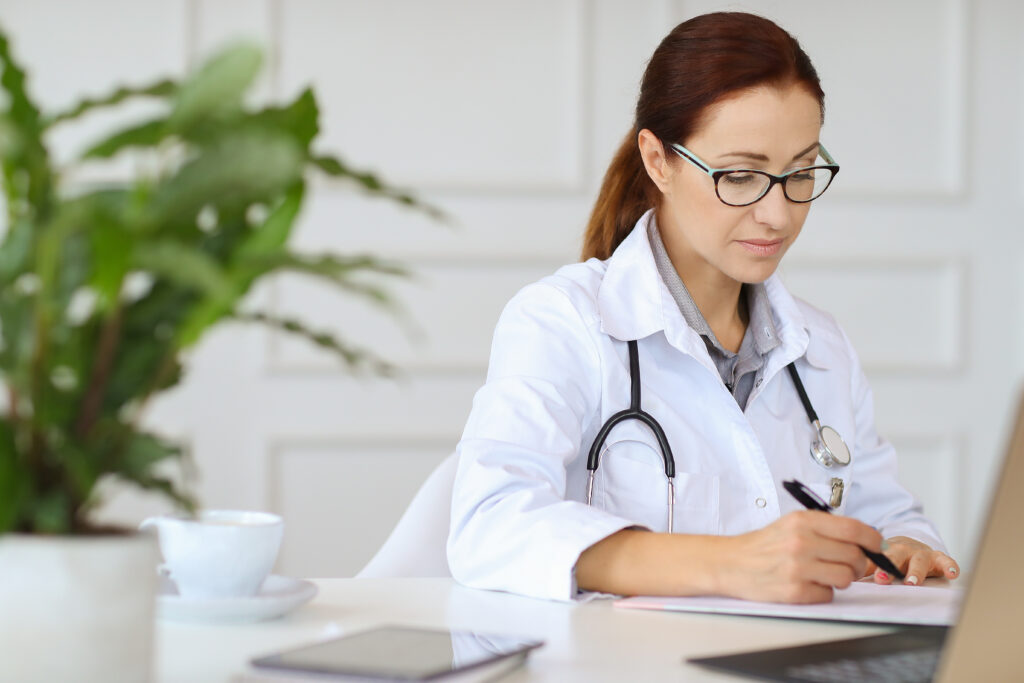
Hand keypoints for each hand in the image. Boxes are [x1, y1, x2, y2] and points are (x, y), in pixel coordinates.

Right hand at [718, 510, 882, 603]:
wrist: (731, 563)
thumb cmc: (763, 545)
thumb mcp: (791, 525)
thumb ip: (825, 528)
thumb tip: (864, 540)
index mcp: (803, 521)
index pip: (853, 529)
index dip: (873, 539)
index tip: (879, 546)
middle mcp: (801, 542)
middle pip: (854, 556)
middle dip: (858, 564)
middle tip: (848, 565)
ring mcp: (798, 568)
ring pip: (845, 577)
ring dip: (841, 579)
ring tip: (824, 574)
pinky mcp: (794, 591)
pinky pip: (828, 595)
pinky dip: (822, 592)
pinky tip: (807, 584)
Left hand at [866, 536, 959, 585]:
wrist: (911, 544)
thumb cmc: (893, 556)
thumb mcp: (879, 560)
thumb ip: (866, 567)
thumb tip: (847, 576)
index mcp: (885, 551)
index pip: (877, 558)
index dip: (874, 567)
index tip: (871, 578)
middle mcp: (903, 550)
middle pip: (895, 556)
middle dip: (889, 568)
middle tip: (882, 579)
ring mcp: (921, 554)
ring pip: (919, 561)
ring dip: (915, 572)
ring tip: (912, 583)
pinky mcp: (938, 558)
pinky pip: (946, 561)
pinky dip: (950, 566)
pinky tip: (952, 574)